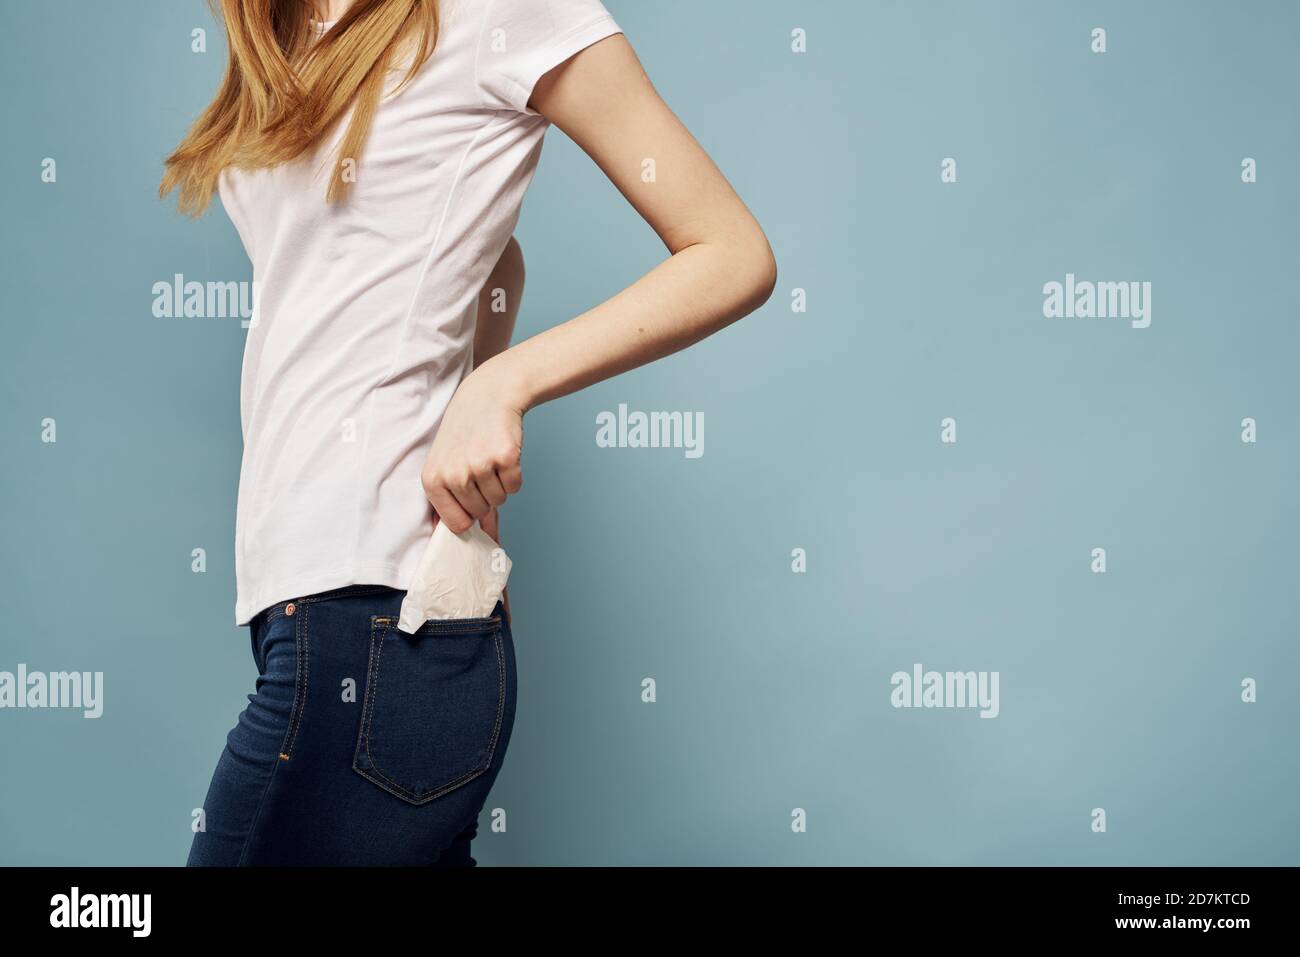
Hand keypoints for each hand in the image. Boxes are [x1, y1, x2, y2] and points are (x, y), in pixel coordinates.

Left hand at [420, 362, 524, 534]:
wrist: (488, 395)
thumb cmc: (465, 432)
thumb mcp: (447, 464)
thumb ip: (457, 502)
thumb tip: (481, 538)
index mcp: (433, 480)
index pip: (456, 524)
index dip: (468, 514)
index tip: (470, 497)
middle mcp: (454, 475)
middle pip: (480, 512)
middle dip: (485, 495)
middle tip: (480, 467)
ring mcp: (479, 466)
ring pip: (499, 500)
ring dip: (500, 484)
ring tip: (489, 457)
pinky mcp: (505, 458)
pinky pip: (515, 486)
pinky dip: (514, 475)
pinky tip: (502, 454)